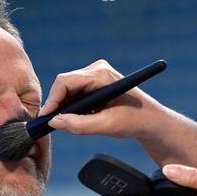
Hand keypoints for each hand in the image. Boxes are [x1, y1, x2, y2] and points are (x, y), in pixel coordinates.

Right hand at [40, 59, 166, 140]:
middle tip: (54, 124)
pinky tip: (81, 117)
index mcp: (102, 75)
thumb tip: (54, 122)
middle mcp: (97, 69)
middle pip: (64, 84)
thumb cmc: (134, 120)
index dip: (53, 99)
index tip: (46, 117)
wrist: (150, 119)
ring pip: (68, 89)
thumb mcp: (107, 125)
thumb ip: (79, 125)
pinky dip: (73, 106)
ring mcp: (95, 74)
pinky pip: (74, 92)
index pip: (66, 81)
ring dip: (66, 106)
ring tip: (71, 123)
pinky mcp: (94, 81)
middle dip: (58, 104)